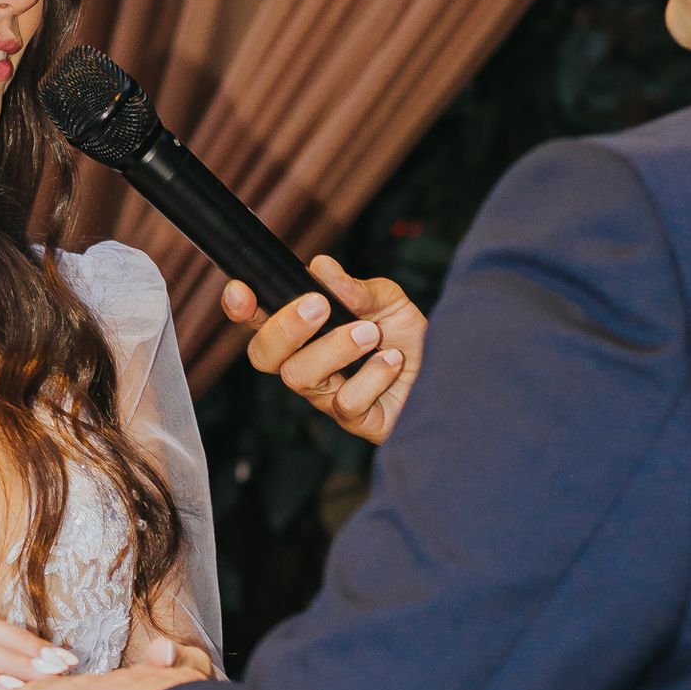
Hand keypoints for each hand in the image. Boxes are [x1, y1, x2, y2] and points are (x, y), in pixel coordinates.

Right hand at [221, 252, 424, 440]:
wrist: (449, 372)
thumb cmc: (405, 336)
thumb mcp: (387, 301)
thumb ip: (355, 288)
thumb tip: (322, 267)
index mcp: (305, 332)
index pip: (258, 322)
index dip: (242, 308)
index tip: (242, 291)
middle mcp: (306, 365)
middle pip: (264, 356)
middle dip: (285, 328)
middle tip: (319, 306)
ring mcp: (327, 396)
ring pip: (300, 377)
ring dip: (335, 348)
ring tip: (371, 334)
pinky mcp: (354, 422)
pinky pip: (345, 403)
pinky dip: (372, 376)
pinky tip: (393, 361)